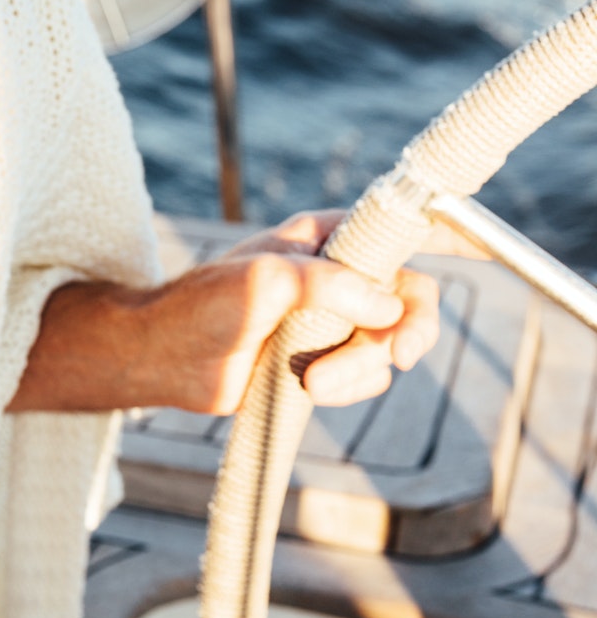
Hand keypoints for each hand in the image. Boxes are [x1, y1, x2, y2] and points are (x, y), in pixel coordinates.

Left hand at [13, 211, 441, 414]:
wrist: (161, 357)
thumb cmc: (201, 305)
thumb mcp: (267, 281)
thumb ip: (333, 286)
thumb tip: (390, 311)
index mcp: (322, 237)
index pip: (395, 231)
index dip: (435, 243)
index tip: (457, 266)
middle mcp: (334, 274)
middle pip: (409, 299)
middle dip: (407, 331)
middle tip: (398, 356)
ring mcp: (330, 319)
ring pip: (388, 346)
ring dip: (360, 369)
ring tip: (310, 380)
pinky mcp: (321, 358)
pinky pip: (365, 376)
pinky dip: (346, 386)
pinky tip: (306, 387)